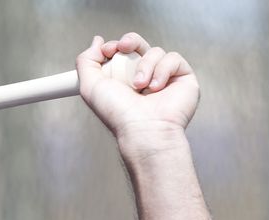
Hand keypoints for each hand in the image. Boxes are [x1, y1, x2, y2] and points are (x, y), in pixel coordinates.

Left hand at [77, 33, 199, 141]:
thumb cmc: (118, 114)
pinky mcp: (182, 77)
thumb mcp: (90, 86)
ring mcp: (163, 77)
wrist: (142, 129)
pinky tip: (155, 88)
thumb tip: (97, 41)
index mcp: (122, 80)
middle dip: (130, 41)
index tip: (108, 50)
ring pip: (155, 51)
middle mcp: (143, 77)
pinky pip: (173, 59)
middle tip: (123, 48)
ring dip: (144, 66)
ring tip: (139, 86)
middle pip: (138, 45)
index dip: (115, 45)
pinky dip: (162, 70)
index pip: (120, 51)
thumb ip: (86, 62)